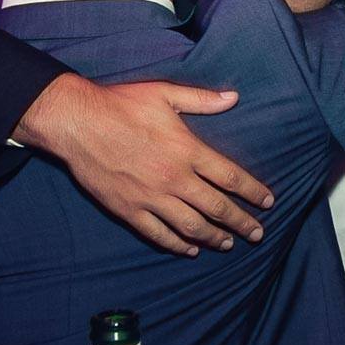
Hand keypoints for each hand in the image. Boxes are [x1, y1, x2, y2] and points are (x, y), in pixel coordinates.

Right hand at [17, 74, 274, 256]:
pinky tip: (190, 249)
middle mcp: (174, 178)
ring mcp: (151, 197)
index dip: (253, 192)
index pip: (231, 178)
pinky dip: (177, 244)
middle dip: (241, 223)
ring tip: (228, 244)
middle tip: (257, 234)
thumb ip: (201, 99)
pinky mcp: (129, 210)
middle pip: (217, 208)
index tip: (268, 202)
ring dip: (213, 238)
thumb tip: (233, 97)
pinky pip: (159, 234)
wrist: (77, 123)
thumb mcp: (165, 94)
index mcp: (188, 150)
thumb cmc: (121, 104)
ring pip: (191, 226)